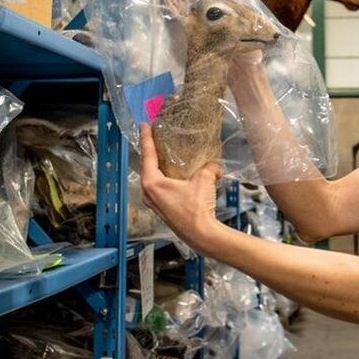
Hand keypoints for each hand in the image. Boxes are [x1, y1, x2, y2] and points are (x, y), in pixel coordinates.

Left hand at [139, 124, 223, 249]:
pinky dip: (165, 179)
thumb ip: (208, 167)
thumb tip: (214, 165)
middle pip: (147, 167)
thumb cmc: (197, 208)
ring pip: (153, 179)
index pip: (148, 154)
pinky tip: (175, 176)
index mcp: (152, 183)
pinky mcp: (162, 210)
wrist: (201, 234)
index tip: (144, 125)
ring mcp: (153, 203)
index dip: (146, 138)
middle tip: (156, 138)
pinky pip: (159, 189)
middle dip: (152, 153)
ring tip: (166, 156)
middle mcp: (148, 193)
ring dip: (159, 168)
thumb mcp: (204, 180)